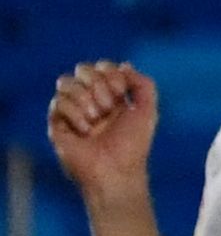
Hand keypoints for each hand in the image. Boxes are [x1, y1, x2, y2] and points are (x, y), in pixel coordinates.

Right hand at [46, 62, 156, 206]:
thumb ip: (143, 84)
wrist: (115, 171)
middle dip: (99, 85)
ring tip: (97, 120)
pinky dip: (75, 114)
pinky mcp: (56, 123)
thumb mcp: (148, 110)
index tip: (122, 94)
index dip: (111, 73)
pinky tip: (85, 131)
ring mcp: (71, 110)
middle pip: (82, 68)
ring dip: (86, 99)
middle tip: (110, 108)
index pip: (102, 66)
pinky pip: (57, 102)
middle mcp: (89, 100)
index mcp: (111, 95)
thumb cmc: (133, 144)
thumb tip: (125, 65)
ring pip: (65, 82)